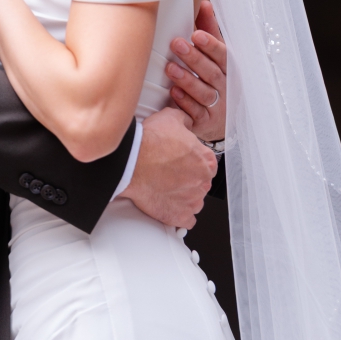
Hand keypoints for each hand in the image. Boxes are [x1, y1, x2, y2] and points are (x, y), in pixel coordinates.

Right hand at [120, 106, 216, 228]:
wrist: (131, 162)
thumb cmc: (150, 142)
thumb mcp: (171, 118)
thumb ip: (184, 120)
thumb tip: (185, 121)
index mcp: (206, 160)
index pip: (208, 164)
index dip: (194, 163)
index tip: (184, 164)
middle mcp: (203, 181)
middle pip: (201, 183)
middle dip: (189, 180)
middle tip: (172, 176)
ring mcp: (192, 200)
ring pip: (195, 202)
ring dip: (185, 198)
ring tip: (169, 191)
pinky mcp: (179, 215)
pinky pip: (187, 221)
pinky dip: (180, 216)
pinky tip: (171, 207)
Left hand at [165, 0, 226, 143]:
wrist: (220, 120)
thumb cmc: (215, 80)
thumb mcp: (215, 56)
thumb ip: (210, 31)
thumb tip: (204, 3)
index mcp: (229, 69)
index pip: (223, 55)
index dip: (211, 45)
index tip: (196, 34)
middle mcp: (226, 87)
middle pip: (212, 73)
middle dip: (195, 58)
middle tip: (176, 44)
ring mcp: (217, 106)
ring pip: (204, 93)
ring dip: (188, 80)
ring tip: (170, 68)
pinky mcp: (205, 122)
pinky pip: (196, 114)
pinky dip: (185, 104)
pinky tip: (173, 93)